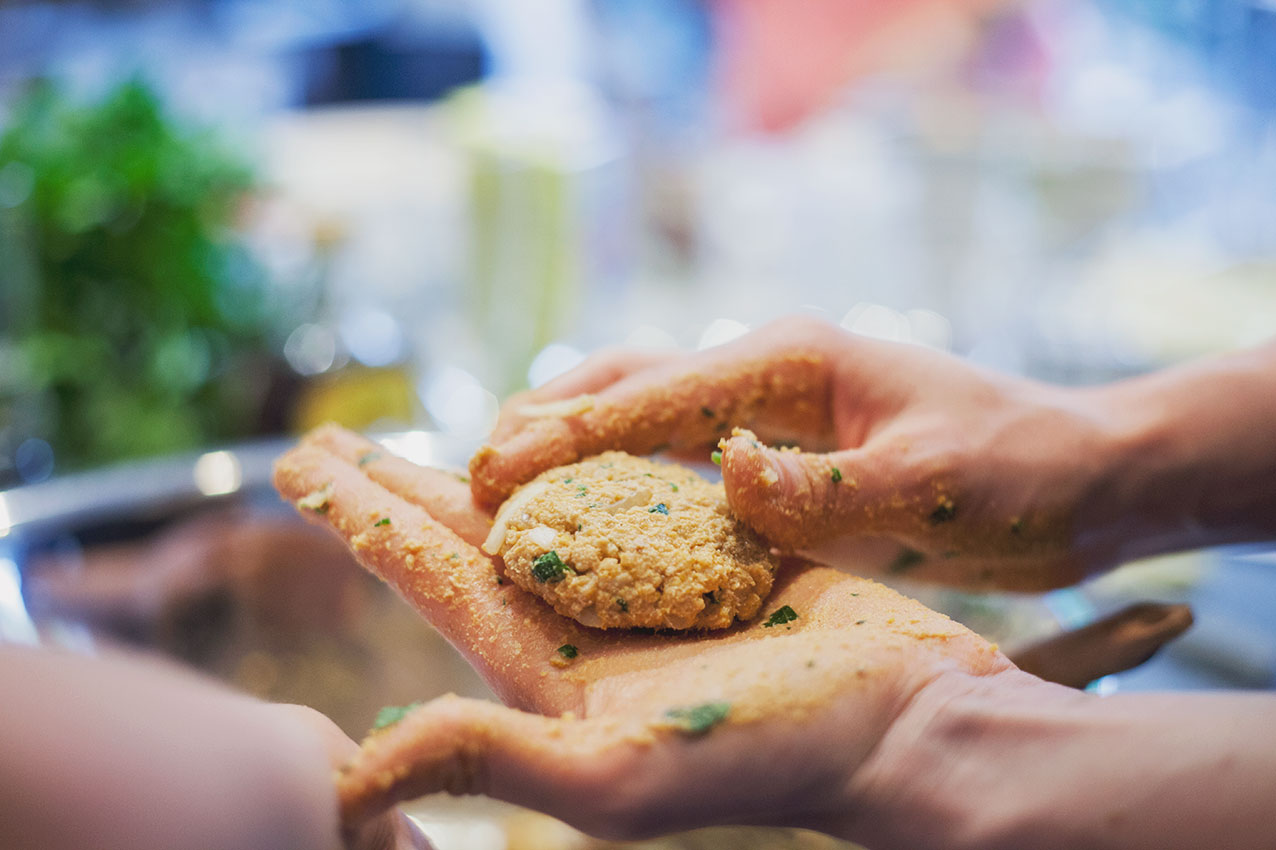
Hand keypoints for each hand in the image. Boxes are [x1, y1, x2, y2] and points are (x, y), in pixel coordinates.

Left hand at [274, 425, 1008, 842]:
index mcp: (542, 666)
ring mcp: (640, 586)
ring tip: (427, 434)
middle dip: (391, 487)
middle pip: (462, 533)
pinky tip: (552, 437)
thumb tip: (343, 782)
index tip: (296, 461)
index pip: (426, 572)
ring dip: (480, 468)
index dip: (358, 516)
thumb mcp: (618, 775)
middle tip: (324, 441)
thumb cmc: (775, 754)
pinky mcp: (702, 555)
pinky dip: (583, 460)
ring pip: (540, 507)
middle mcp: (580, 623)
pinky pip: (626, 495)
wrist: (901, 722)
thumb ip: (486, 756)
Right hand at [469, 316, 1124, 590]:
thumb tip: (728, 473)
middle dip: (543, 424)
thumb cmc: (1022, 468)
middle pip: (625, 384)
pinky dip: (620, 483)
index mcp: (793, 359)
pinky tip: (583, 516)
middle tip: (466, 476)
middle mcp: (766, 376)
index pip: (654, 390)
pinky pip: (678, 467)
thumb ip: (829, 482)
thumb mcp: (937, 481)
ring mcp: (768, 416)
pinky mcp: (780, 460)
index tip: (494, 469)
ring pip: (639, 419)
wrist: (1082, 478)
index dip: (568, 431)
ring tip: (496, 489)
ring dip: (568, 446)